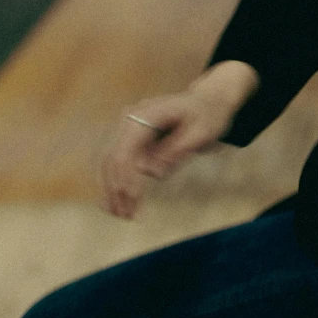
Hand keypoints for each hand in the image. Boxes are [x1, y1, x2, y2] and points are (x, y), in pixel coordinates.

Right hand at [99, 61, 258, 218]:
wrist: (208, 101)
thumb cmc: (208, 115)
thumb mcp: (203, 131)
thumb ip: (179, 149)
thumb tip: (154, 172)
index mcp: (147, 113)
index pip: (126, 150)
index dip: (126, 178)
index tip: (134, 199)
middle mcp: (131, 118)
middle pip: (113, 158)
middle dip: (117, 189)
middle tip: (127, 216)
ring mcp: (127, 127)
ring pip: (109, 163)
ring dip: (113, 190)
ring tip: (123, 214)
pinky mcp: (130, 138)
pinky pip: (116, 162)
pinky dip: (115, 183)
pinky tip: (117, 203)